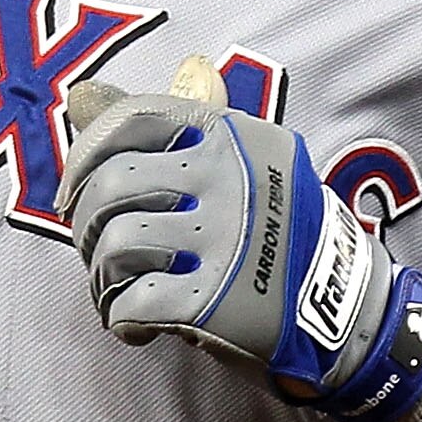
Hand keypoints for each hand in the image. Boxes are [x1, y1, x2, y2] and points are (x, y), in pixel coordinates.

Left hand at [58, 82, 421, 421]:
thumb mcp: (241, 165)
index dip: (85, 155)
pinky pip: (132, 302)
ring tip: (121, 290)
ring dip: (102, 276)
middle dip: (87, 226)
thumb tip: (81, 96)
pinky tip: (138, 325)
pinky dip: (121, 318)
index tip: (74, 190)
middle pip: (112, 185)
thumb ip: (163, 132)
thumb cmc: (280, 235)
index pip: (134, 119)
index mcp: (235, 138)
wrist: (348, 314)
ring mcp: (227, 240)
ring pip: (115, 244)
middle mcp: (233, 180)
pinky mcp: (217, 300)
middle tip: (100, 251)